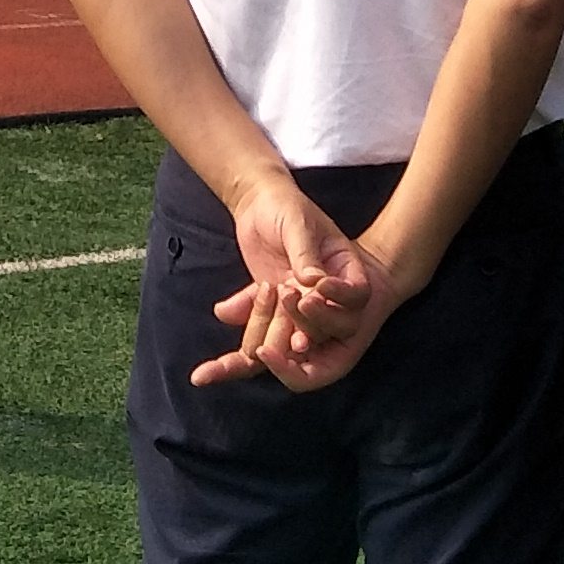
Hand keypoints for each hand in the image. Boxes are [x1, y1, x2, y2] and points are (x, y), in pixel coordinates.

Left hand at [191, 177, 384, 390]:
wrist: (260, 203)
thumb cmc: (287, 206)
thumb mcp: (298, 223)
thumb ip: (304, 251)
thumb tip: (311, 282)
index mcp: (343, 272)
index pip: (353, 297)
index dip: (335, 306)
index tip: (309, 299)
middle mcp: (322, 297)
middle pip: (318, 327)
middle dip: (293, 330)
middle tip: (268, 330)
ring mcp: (295, 307)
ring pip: (283, 338)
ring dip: (260, 343)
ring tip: (236, 358)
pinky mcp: (269, 312)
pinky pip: (256, 334)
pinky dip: (233, 349)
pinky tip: (210, 360)